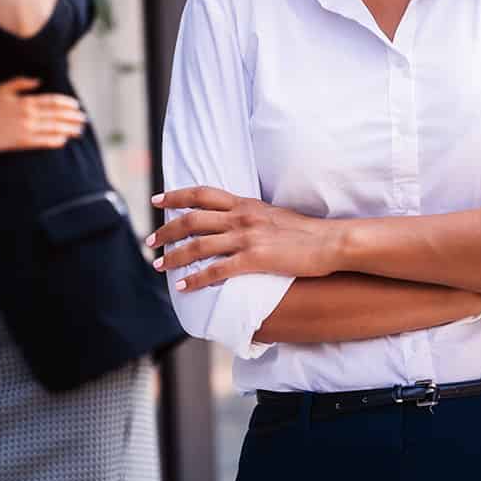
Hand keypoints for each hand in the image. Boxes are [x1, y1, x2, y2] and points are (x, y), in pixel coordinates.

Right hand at [0, 76, 85, 151]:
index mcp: (25, 100)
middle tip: (84, 119)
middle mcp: (28, 114)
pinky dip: (54, 140)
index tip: (77, 106)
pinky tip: (63, 140)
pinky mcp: (20, 142)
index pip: (52, 101)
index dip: (67, 104)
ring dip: (68, 129)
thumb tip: (38, 81)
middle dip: (73, 117)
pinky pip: (42, 142)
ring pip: (53, 128)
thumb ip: (20, 83)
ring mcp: (25, 129)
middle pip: (57, 115)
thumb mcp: (1, 88)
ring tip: (78, 131)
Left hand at [146, 186, 335, 289]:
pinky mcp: (255, 259)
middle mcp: (241, 217)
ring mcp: (246, 238)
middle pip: (192, 219)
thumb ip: (249, 215)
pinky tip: (183, 286)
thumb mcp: (271, 214)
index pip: (201, 193)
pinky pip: (216, 270)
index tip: (157, 199)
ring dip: (174, 256)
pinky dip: (196, 279)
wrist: (330, 241)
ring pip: (198, 245)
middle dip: (167, 230)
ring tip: (159, 265)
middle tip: (151, 241)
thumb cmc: (305, 231)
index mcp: (244, 203)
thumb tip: (231, 219)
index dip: (176, 195)